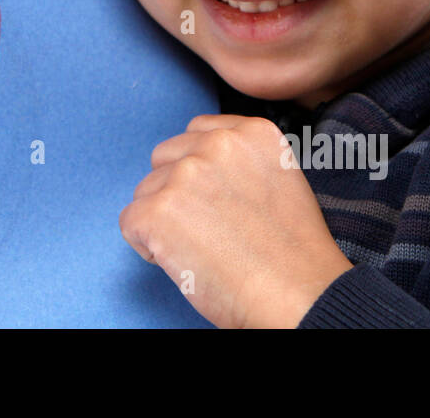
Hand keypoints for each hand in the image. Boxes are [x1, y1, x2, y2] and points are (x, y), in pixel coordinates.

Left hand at [120, 113, 353, 327]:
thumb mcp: (280, 181)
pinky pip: (131, 222)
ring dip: (163, 220)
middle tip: (206, 229)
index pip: (197, 131)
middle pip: (165, 158)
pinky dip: (148, 247)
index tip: (210, 199)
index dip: (197, 169)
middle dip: (174, 190)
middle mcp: (218, 144)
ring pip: (146, 191)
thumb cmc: (293, 255)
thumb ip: (241, 162)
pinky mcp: (159, 210)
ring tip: (202, 250)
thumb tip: (199, 168)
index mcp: (252, 133)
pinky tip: (185, 261)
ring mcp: (186, 175)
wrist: (299, 297)